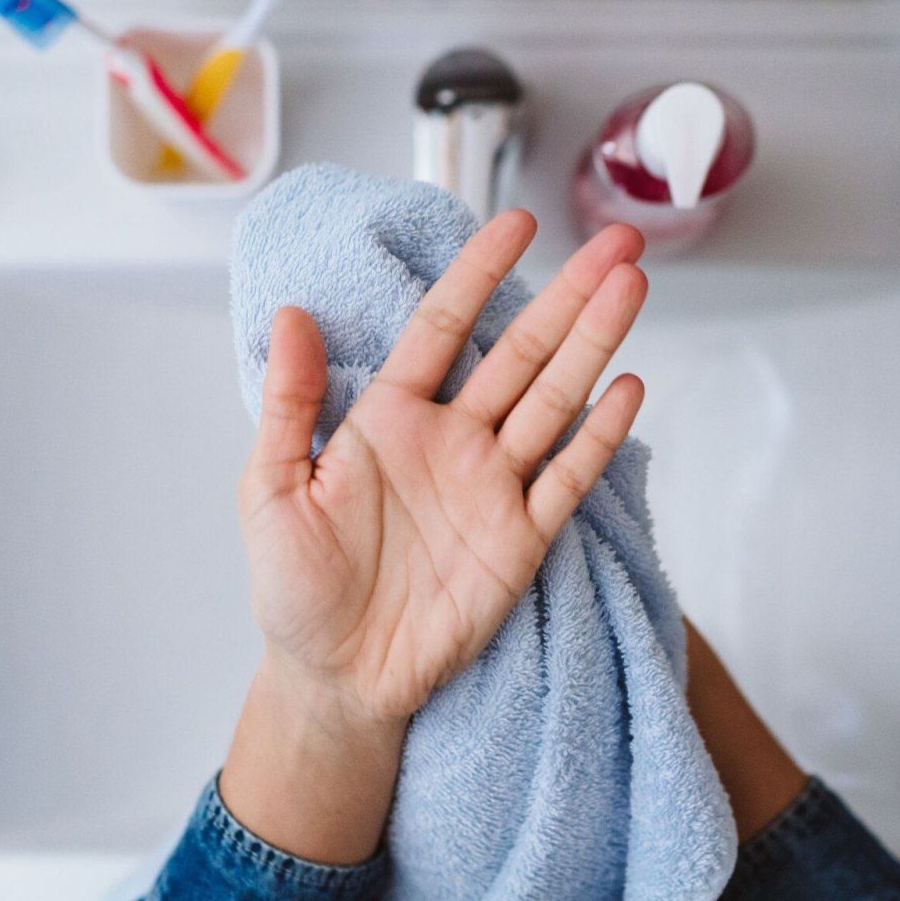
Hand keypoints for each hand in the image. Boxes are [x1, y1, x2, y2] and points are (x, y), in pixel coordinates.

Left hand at [221, 212, 648, 864]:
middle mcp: (451, 441)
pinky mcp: (520, 541)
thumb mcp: (270, 490)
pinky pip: (565, 479)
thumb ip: (288, 404)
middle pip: (520, 353)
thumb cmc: (296, 587)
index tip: (516, 222)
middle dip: (569, 295)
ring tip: (630, 288)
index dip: (478, 274)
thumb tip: (292, 314)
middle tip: (616, 244)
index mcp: (389, 419)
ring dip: (593, 344)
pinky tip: (626, 387)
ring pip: (553, 401)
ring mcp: (491, 488)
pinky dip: (596, 436)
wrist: (337, 678)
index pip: (443, 327)